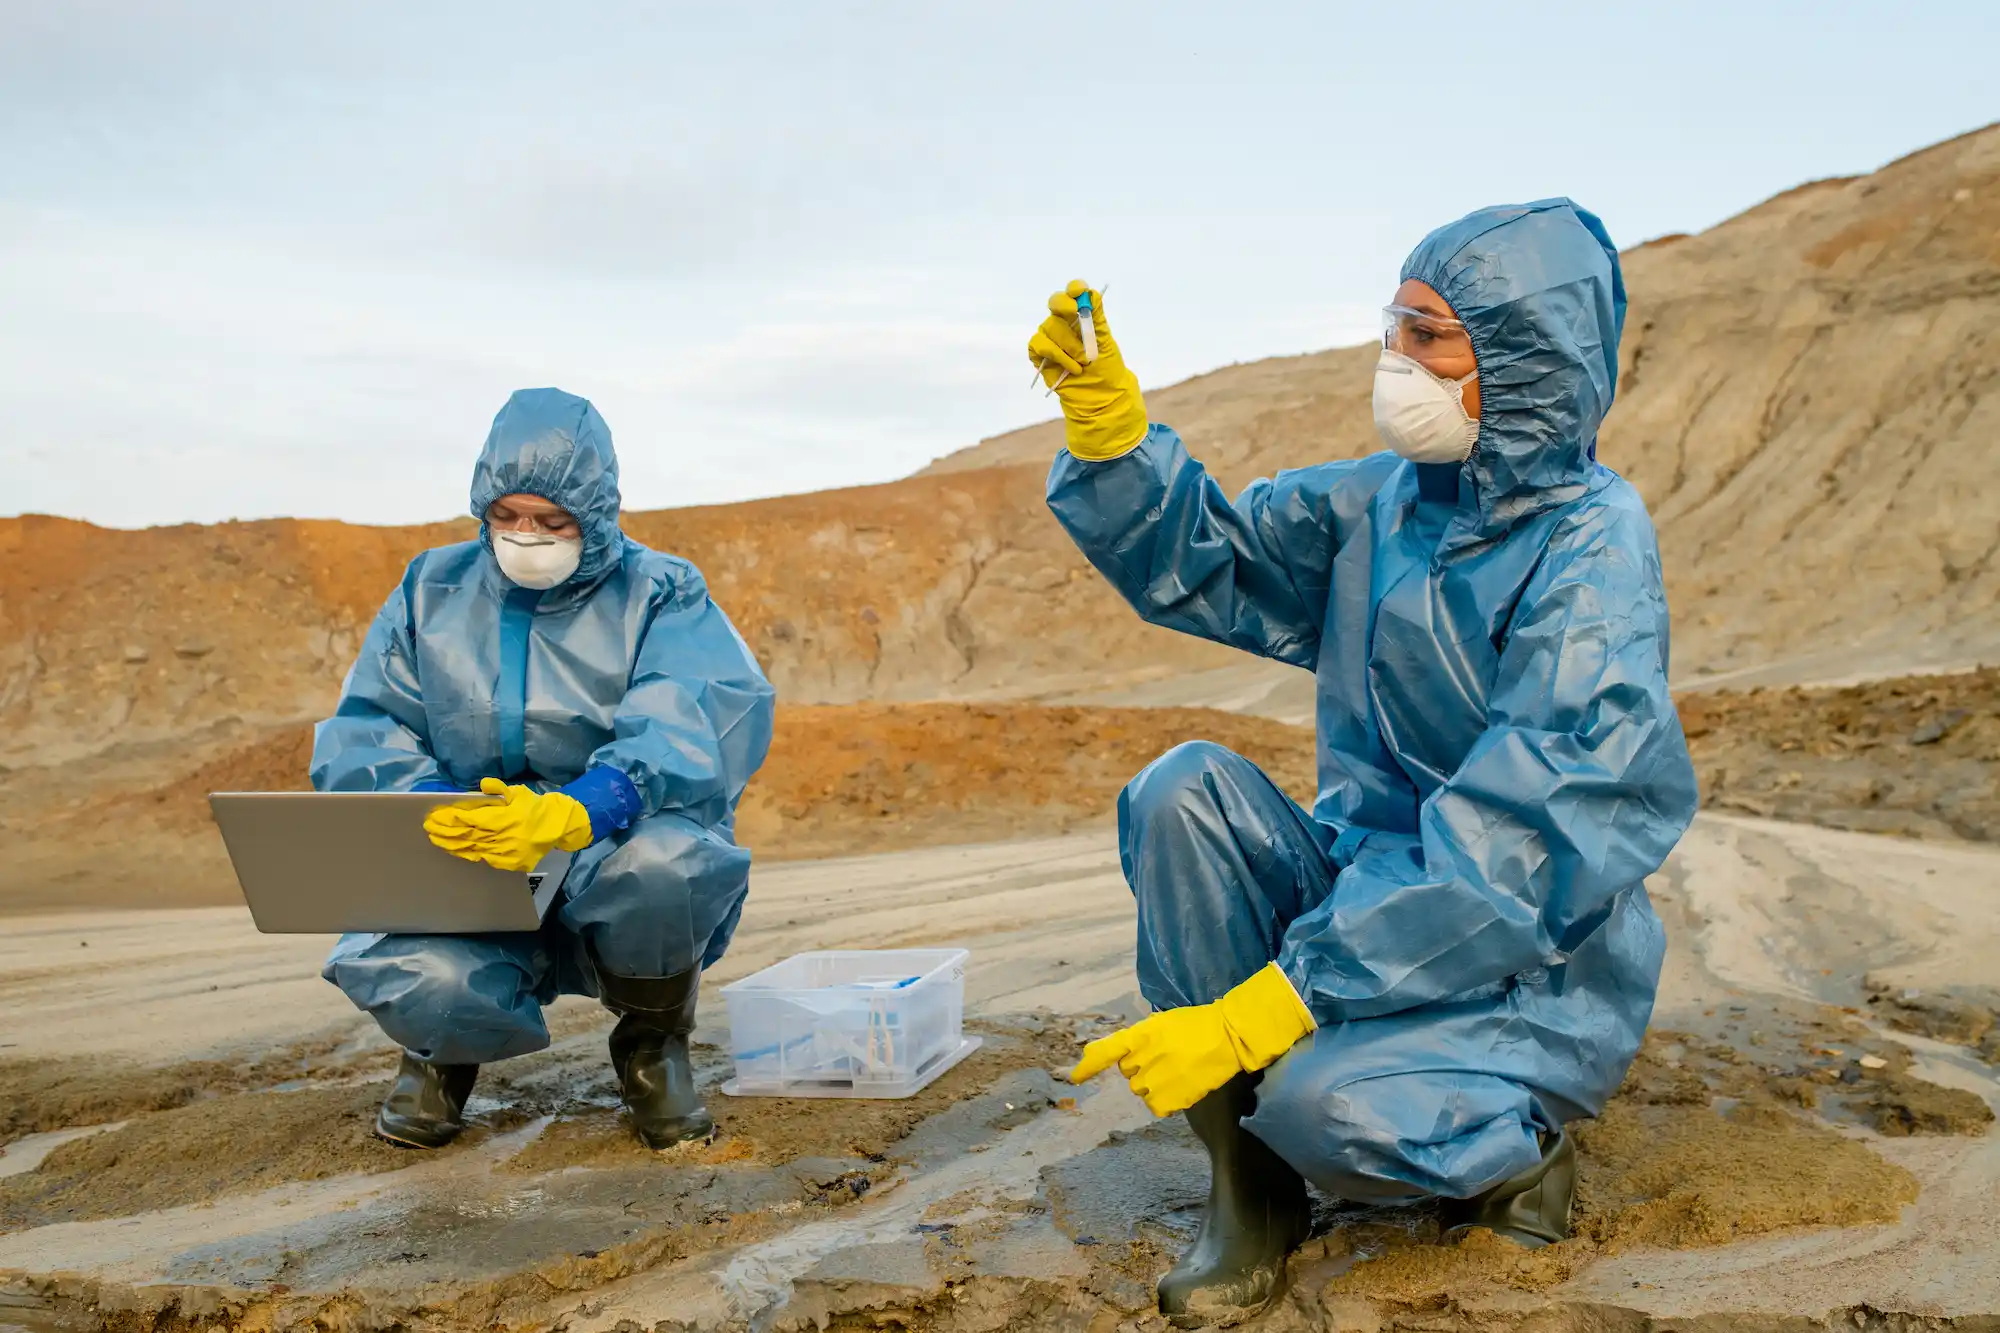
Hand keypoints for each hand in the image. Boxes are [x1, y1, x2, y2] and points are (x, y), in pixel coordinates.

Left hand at [424, 777, 594, 872]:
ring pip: (473, 849)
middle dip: (446, 832)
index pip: (470, 820)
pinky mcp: (511, 863)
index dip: (451, 819)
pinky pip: (486, 859)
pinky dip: (470, 854)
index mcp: (505, 818)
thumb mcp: (519, 792)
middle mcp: (503, 837)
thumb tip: (483, 784)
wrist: (558, 827)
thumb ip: (499, 788)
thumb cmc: (535, 807)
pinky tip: (459, 850)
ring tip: (438, 840)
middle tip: (430, 829)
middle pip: (467, 836)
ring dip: (453, 845)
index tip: (435, 817)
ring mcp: (507, 852)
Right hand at [1027, 280, 1148, 461]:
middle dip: (1064, 306)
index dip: (1074, 289)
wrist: (1100, 394)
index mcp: (1081, 315)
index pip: (1074, 293)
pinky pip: (1040, 344)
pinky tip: (1073, 367)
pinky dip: (1058, 355)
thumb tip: (1091, 293)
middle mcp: (1063, 322)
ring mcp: (1050, 337)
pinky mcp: (1039, 353)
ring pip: (1049, 326)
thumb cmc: (1105, 366)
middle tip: (1075, 312)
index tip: (1079, 291)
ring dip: (1069, 344)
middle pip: (1055, 302)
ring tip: (1084, 361)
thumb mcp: (1105, 340)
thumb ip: (1097, 317)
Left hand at [1069, 963, 1314, 1115]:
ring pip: (1140, 1090)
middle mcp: (1145, 1057)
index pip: (1107, 1050)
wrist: (1229, 1037)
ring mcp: (1158, 1078)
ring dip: (1153, 1084)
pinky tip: (1181, 1086)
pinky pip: (1156, 1105)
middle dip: (1141, 1067)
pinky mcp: (1173, 1097)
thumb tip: (1120, 1055)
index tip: (1075, 1077)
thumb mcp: (1163, 1023)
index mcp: (1142, 1034)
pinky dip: (1165, 1101)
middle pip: (1127, 1073)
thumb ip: (1139, 1039)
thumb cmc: (1198, 1026)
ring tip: (1177, 1070)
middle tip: (1166, 1057)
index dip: (1089, 1065)